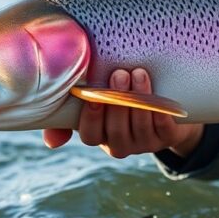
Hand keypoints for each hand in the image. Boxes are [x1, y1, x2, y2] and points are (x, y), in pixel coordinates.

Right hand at [42, 68, 203, 158]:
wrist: (163, 101)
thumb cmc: (120, 93)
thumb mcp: (96, 99)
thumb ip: (69, 112)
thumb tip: (51, 142)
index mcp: (100, 135)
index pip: (90, 135)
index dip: (91, 118)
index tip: (93, 96)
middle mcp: (120, 144)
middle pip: (116, 130)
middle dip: (118, 101)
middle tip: (120, 74)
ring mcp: (145, 143)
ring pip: (140, 127)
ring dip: (139, 100)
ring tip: (138, 73)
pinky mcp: (167, 138)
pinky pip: (163, 128)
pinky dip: (160, 111)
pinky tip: (159, 95)